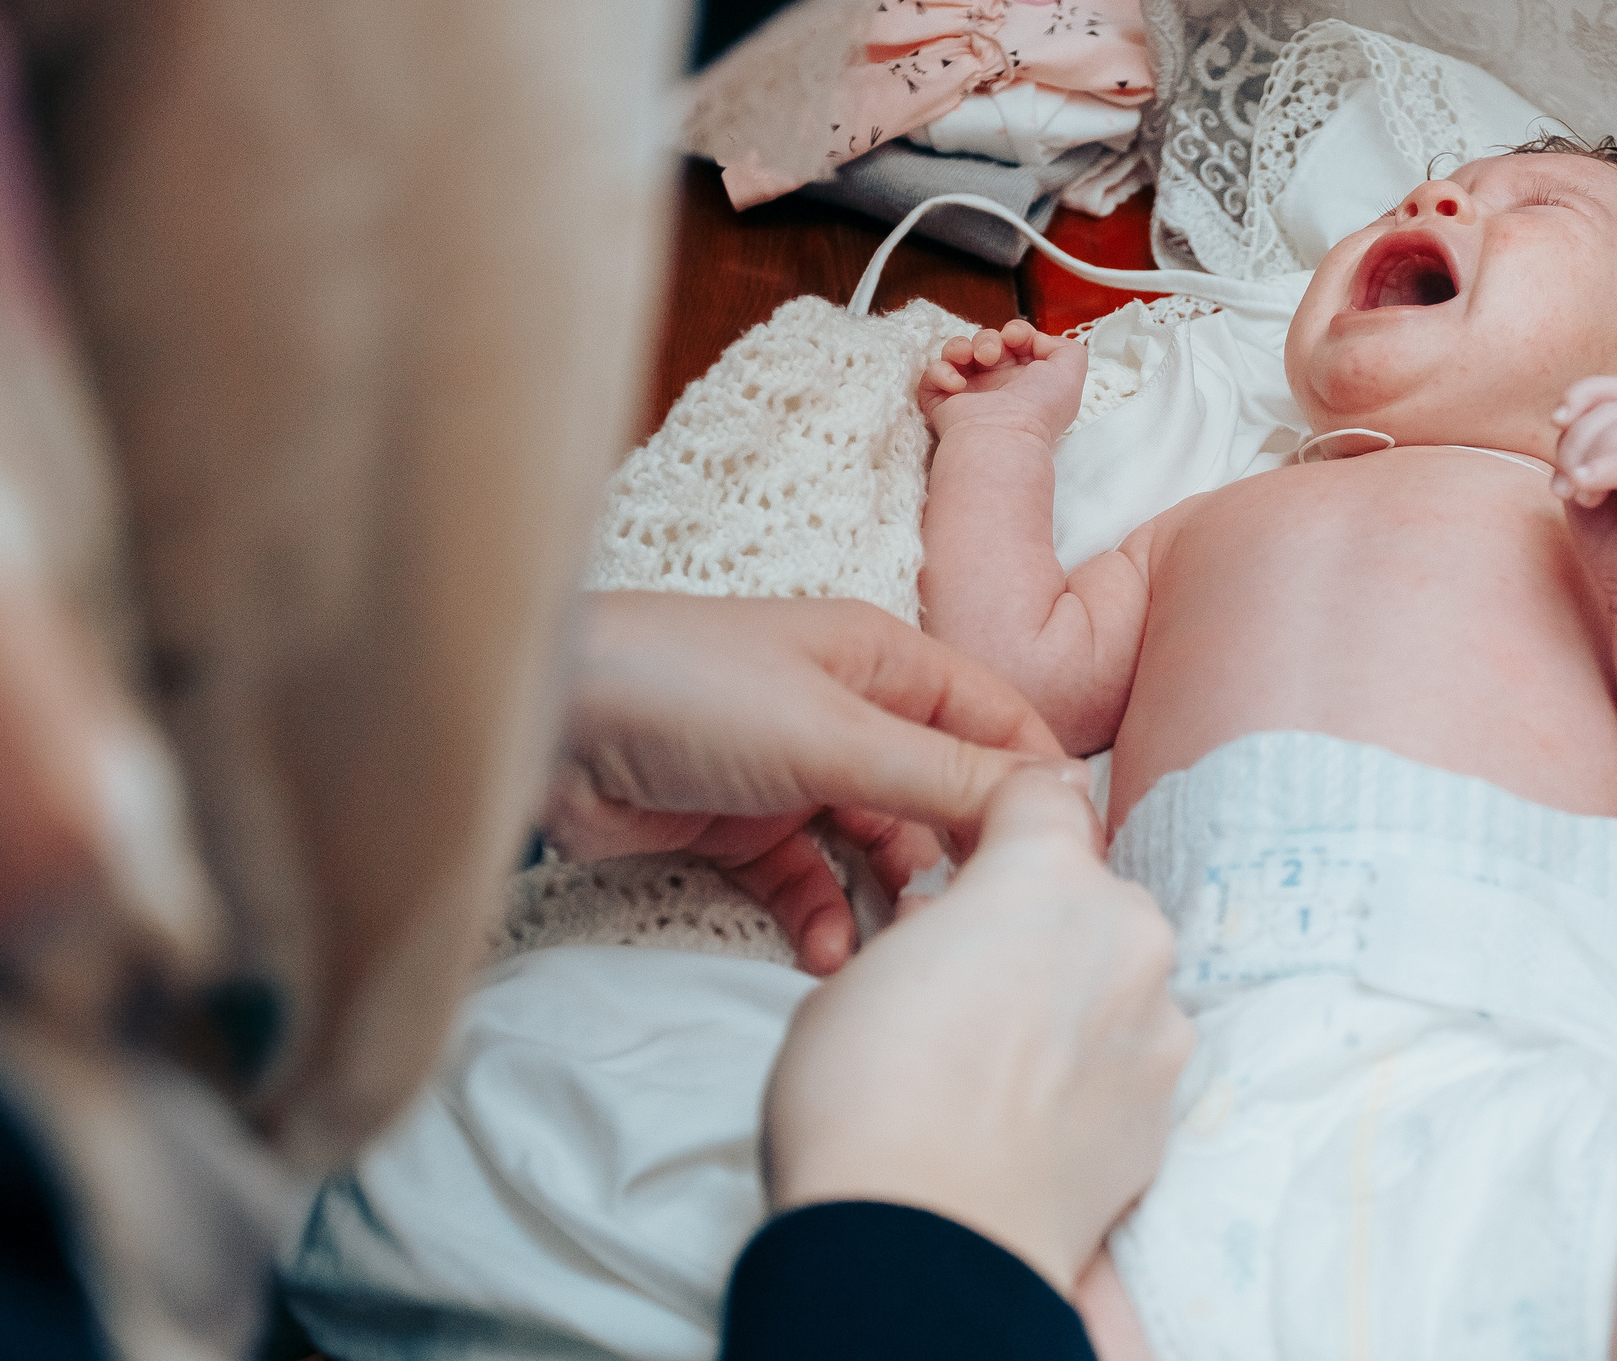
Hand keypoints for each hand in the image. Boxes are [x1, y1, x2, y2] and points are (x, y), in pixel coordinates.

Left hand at [545, 593, 1066, 973]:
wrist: (544, 722)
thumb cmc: (692, 691)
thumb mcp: (833, 735)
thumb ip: (940, 776)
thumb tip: (1052, 803)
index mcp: (887, 662)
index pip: (997, 724)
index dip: (1038, 788)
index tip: (1072, 862)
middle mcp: (851, 712)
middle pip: (940, 794)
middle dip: (963, 858)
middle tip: (986, 926)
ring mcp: (796, 773)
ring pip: (877, 848)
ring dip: (891, 900)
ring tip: (905, 954)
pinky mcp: (743, 830)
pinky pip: (809, 883)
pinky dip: (824, 919)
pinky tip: (830, 955)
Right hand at [759, 764, 1193, 1293]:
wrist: (923, 1244)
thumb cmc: (866, 1098)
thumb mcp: (863, 974)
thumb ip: (931, 932)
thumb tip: (951, 931)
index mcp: (1044, 876)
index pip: (1043, 793)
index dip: (1000, 819)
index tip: (972, 851)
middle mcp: (1124, 933)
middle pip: (1090, 894)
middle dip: (1041, 924)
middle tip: (971, 981)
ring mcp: (1158, 1024)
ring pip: (1120, 979)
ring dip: (1076, 1001)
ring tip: (1000, 1066)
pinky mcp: (1167, 1109)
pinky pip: (1132, 1060)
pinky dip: (1094, 1075)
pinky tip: (1032, 1116)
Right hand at [919, 319, 1086, 445]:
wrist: (1005, 436)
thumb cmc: (1040, 407)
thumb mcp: (1071, 371)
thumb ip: (1066, 346)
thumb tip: (1037, 341)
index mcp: (1026, 376)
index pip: (1016, 339)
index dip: (1016, 331)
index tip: (1016, 338)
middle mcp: (997, 383)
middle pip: (985, 341)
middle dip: (988, 339)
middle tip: (991, 356)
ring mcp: (968, 391)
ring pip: (956, 350)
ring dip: (959, 346)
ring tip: (968, 360)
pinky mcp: (942, 400)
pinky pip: (932, 372)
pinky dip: (941, 371)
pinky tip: (956, 386)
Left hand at [1552, 376, 1616, 605]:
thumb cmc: (1614, 535)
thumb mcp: (1584, 480)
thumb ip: (1578, 445)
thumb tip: (1564, 418)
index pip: (1612, 389)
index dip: (1582, 396)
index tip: (1556, 421)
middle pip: (1612, 410)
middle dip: (1575, 445)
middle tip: (1565, 488)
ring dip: (1592, 459)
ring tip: (1582, 496)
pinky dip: (1609, 470)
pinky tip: (1586, 490)